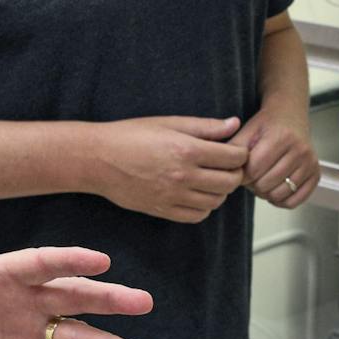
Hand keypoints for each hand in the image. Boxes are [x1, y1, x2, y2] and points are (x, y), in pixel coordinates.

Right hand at [88, 115, 249, 222]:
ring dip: (219, 190)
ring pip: (216, 201)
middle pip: (230, 182)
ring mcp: (174, 196)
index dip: (240, 153)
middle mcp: (183, 175)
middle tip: (226, 165)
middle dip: (234, 173)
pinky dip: (204, 206)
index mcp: (187, 149)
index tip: (234, 150)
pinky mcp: (163, 210)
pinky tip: (196, 193)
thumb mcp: (168, 122)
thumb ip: (205, 126)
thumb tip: (234, 124)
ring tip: (210, 178)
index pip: (234, 157)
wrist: (98, 159)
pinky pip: (197, 215)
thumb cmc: (130, 136)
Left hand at [229, 106, 319, 207]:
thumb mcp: (246, 131)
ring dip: (265, 193)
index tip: (240, 170)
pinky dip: (280, 200)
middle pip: (265, 184)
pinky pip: (294, 201)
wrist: (290, 117)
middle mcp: (300, 151)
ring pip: (278, 195)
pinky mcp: (316, 175)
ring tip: (261, 180)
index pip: (254, 170)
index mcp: (281, 138)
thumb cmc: (266, 126)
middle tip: (251, 175)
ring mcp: (310, 164)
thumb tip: (224, 171)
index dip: (242, 174)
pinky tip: (274, 188)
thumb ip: (233, 150)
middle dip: (252, 184)